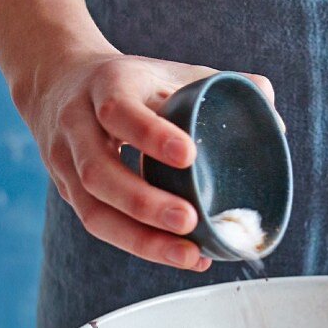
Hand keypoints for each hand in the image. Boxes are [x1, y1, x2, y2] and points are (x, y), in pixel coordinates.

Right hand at [15, 47, 278, 269]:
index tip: (189, 156)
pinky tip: (183, 257)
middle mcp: (78, 126)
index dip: (151, 135)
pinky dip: (142, 246)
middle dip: (144, 202)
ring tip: (188, 254)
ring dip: (141, 239)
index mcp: (107, 86)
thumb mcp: (168, 71)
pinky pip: (101, 226)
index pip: (118, 111)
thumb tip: (268, 99)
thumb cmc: (134, 84)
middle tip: (189, 220)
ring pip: (94, 210)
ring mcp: (67, 164)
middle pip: (99, 172)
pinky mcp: (69, 194)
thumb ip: (220, 83)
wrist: (59, 81)